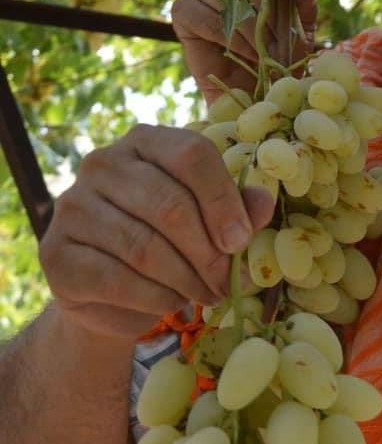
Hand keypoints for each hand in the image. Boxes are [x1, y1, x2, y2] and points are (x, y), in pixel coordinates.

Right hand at [38, 126, 275, 340]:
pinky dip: (155, 298)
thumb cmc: (173, 243)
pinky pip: (116, 278)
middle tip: (228, 282)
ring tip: (207, 295)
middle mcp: (103, 163)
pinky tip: (172, 302)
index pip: (191, 154)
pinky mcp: (55, 252)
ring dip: (186, 280)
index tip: (242, 241)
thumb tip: (264, 203)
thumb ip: (240, 208)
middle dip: (209, 253)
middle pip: (170, 205)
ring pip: (145, 247)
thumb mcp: (212, 220)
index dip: (223, 200)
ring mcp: (72, 205)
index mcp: (147, 141)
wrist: (112, 290)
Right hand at [172, 0, 320, 101]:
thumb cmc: (285, 48)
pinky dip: (229, 36)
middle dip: (262, 5)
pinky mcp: (183, 14)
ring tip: (268, 50)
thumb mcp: (304, 16)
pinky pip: (202, 16)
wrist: (262, 87)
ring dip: (249, 25)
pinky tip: (247, 53)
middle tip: (280, 36)